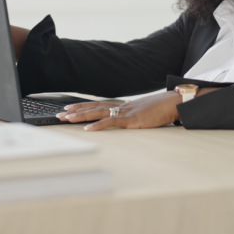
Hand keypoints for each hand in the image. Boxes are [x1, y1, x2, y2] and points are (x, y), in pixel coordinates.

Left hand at [57, 91, 182, 130]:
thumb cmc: (162, 108)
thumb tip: (130, 119)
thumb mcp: (144, 112)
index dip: (83, 107)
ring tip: (66, 119)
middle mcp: (121, 107)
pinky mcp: (131, 120)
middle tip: (60, 114)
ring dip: (80, 116)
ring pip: (97, 113)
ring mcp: (125, 112)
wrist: (174, 102)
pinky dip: (97, 126)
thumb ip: (134, 115)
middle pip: (93, 107)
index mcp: (123, 105)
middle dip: (75, 111)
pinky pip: (110, 122)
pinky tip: (87, 130)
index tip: (69, 109)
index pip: (98, 105)